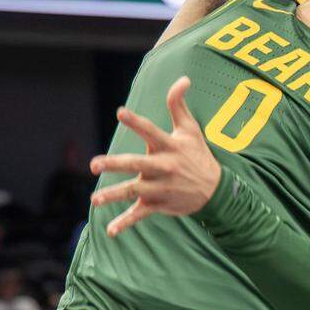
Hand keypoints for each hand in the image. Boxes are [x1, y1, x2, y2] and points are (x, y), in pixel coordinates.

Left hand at [89, 77, 220, 236]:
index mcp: (170, 146)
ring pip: (134, 191)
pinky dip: (126, 223)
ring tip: (95, 199)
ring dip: (114, 195)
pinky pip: (140, 215)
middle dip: (116, 164)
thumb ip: (179, 105)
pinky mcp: (158, 204)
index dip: (136, 121)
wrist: (214, 189)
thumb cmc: (197, 154)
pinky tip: (110, 231)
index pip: (150, 131)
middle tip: (95, 163)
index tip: (120, 112)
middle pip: (137, 164)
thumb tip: (184, 78)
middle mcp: (165, 166)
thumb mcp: (190, 129)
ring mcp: (161, 187)